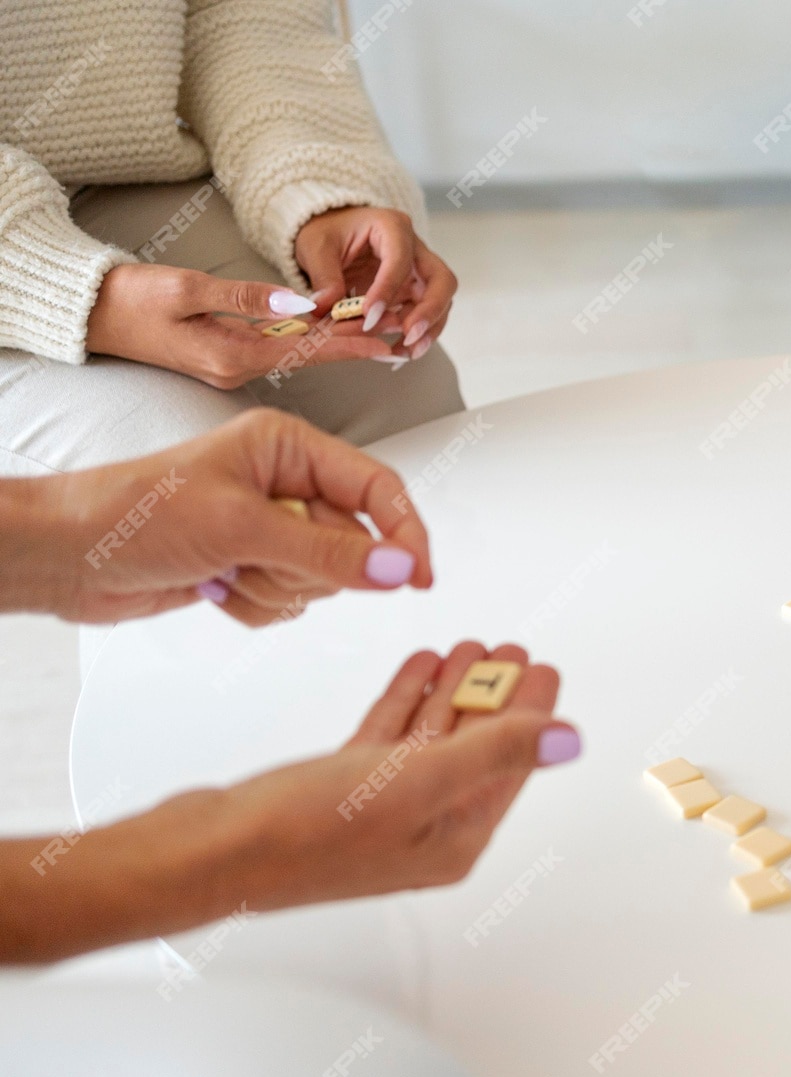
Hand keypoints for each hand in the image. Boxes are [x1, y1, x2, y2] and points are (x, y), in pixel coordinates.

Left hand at [34, 407, 430, 625]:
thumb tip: (399, 568)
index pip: (376, 488)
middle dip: (308, 565)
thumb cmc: (134, 514)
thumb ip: (329, 552)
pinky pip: (288, 602)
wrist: (64, 554)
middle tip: (254, 557)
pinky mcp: (248, 564)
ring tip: (223, 568)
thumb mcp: (242, 528)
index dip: (403, 533)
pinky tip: (212, 585)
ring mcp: (267, 526)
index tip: (416, 578)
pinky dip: (255, 604)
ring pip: (321, 578)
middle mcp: (283, 483)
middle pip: (352, 542)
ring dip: (275, 587)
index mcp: (288, 447)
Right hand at [84, 263, 396, 388]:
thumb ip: (245, 297)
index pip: (306, 350)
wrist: (89, 315)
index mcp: (232, 356)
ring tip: (377, 331)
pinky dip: (305, 340)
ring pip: (295, 353)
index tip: (389, 343)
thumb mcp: (187, 288)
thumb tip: (301, 304)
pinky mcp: (221, 359)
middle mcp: (236, 368)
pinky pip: (275, 351)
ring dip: (333, 342)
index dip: (350, 344)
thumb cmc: (131, 298)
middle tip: (400, 337)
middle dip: (353, 345)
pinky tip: (329, 330)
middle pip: (308, 355)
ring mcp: (229, 367)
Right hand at [189, 643, 576, 911]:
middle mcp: (424, 831)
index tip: (544, 665)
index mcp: (454, 840)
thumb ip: (496, 754)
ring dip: (453, 692)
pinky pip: (387, 739)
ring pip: (432, 740)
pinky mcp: (338, 792)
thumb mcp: (417, 782)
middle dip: (495, 695)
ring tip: (470, 645)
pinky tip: (420, 666)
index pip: (511, 766)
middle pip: (477, 750)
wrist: (206, 853)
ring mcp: (380, 812)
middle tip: (510, 646)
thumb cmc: (305, 832)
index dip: (530, 713)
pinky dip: (406, 702)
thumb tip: (569, 741)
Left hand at [295, 207, 456, 359]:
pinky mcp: (415, 294)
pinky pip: (426, 317)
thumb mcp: (316, 247)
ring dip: (427, 330)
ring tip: (404, 352)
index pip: (400, 260)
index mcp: (392, 227)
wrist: (332, 236)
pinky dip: (417, 336)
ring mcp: (419, 274)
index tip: (369, 315)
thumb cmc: (327, 232)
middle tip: (409, 335)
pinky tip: (400, 352)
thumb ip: (323, 276)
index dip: (388, 289)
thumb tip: (326, 307)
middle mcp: (415, 250)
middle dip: (429, 311)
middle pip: (441, 281)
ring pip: (440, 303)